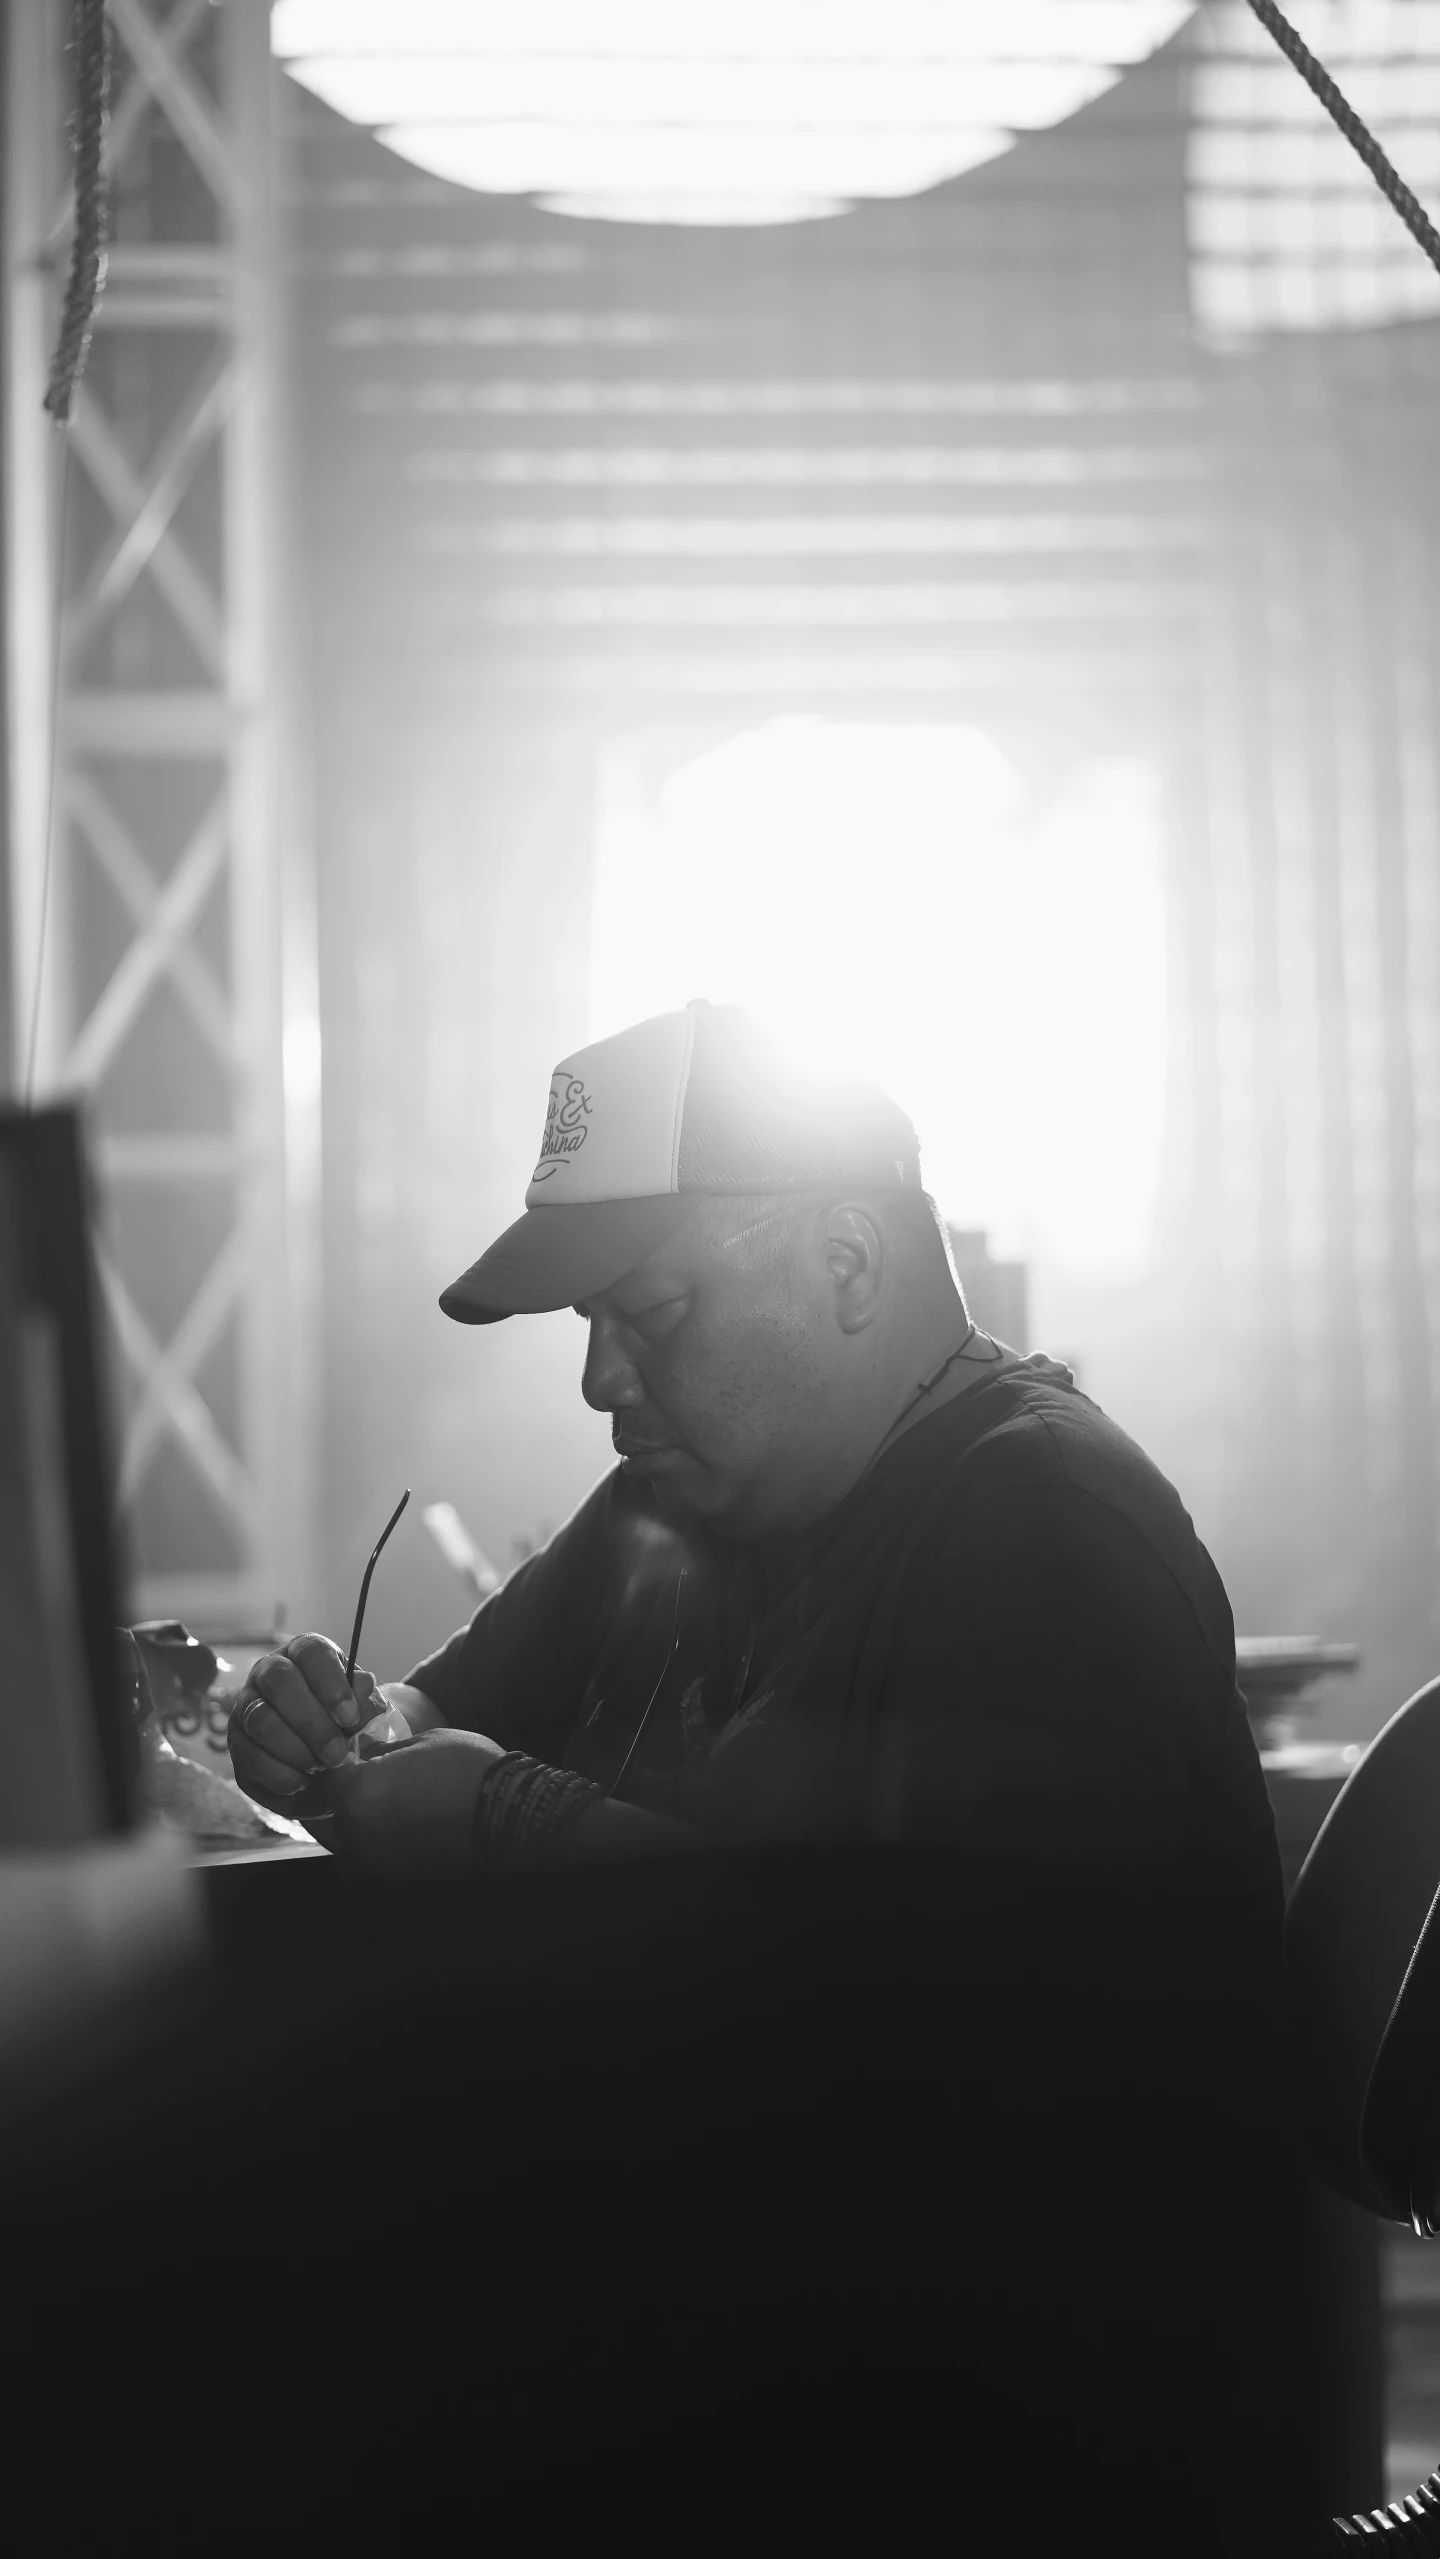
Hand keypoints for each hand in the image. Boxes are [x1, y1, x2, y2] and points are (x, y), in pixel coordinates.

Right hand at [227, 1633, 382, 1811]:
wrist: (324, 1765)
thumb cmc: (345, 1726)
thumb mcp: (364, 1711)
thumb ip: (365, 1700)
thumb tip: (362, 1686)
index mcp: (304, 1654)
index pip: (311, 1652)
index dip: (330, 1683)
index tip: (349, 1718)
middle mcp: (268, 1671)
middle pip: (278, 1681)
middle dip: (311, 1722)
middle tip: (337, 1754)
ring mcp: (246, 1705)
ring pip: (260, 1720)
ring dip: (296, 1751)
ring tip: (321, 1768)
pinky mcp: (236, 1741)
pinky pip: (250, 1756)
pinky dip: (280, 1774)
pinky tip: (302, 1782)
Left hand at [292, 1728, 505, 1872]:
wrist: (515, 1818)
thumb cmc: (471, 1770)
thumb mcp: (424, 1743)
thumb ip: (383, 1755)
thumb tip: (364, 1758)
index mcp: (358, 1794)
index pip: (315, 1788)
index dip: (320, 1775)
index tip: (330, 1768)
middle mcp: (358, 1836)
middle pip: (322, 1822)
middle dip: (331, 1806)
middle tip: (352, 1790)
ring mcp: (377, 1868)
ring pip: (344, 1850)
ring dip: (351, 1833)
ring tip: (377, 1815)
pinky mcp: (397, 1888)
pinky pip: (369, 1870)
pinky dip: (373, 1856)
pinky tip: (395, 1839)